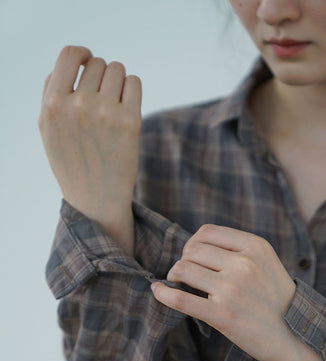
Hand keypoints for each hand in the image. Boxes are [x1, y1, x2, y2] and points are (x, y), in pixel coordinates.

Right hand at [38, 46, 141, 254]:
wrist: (96, 199)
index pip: (69, 55)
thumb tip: (73, 61)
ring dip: (117, 82)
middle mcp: (79, 105)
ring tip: (112, 106)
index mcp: (53, 106)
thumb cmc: (71, 160)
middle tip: (100, 100)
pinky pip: (135, 83)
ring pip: (117, 69)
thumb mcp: (48, 128)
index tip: (87, 61)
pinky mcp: (131, 121)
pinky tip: (126, 108)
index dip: (81, 53)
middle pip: (97, 63)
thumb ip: (52, 92)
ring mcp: (106, 113)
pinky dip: (131, 89)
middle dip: (100, 76)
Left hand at [151, 225, 325, 360]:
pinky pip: (182, 300)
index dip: (193, 243)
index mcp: (255, 246)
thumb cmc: (277, 299)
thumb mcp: (266, 262)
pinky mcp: (223, 316)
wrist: (296, 337)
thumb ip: (237, 249)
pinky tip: (158, 291)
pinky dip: (164, 294)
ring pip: (183, 270)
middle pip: (191, 250)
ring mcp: (232, 290)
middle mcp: (244, 264)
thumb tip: (194, 245)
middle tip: (186, 275)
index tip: (194, 258)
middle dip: (183, 260)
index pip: (206, 232)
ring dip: (175, 276)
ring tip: (180, 285)